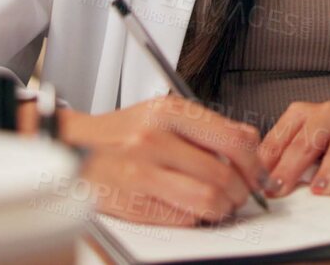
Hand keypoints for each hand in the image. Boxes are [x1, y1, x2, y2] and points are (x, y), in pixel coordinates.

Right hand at [38, 95, 267, 226]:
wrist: (71, 149)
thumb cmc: (120, 134)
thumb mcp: (162, 114)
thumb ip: (206, 126)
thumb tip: (250, 142)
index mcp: (169, 111)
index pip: (235, 140)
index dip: (255, 164)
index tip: (258, 175)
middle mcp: (156, 137)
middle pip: (225, 174)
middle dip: (241, 192)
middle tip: (240, 195)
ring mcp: (143, 170)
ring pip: (209, 199)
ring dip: (223, 209)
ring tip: (219, 206)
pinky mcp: (133, 200)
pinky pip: (183, 217)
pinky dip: (196, 218)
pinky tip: (191, 210)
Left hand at [258, 101, 329, 197]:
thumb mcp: (303, 142)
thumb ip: (283, 155)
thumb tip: (257, 182)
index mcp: (301, 114)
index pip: (280, 139)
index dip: (267, 163)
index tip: (258, 185)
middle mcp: (326, 114)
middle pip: (305, 143)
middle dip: (290, 168)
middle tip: (278, 190)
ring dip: (329, 171)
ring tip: (320, 191)